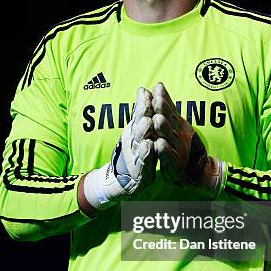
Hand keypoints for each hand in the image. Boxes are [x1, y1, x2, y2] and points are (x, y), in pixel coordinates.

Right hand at [81, 87, 156, 212]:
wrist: (120, 181)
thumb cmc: (133, 152)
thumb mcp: (136, 131)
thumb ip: (141, 112)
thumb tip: (144, 89)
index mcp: (134, 131)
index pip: (139, 115)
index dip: (142, 103)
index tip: (146, 91)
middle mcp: (133, 141)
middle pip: (138, 125)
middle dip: (142, 113)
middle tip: (148, 102)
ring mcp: (135, 156)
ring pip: (139, 141)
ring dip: (143, 131)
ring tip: (148, 121)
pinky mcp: (140, 172)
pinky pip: (144, 161)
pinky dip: (145, 153)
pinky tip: (149, 145)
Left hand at [151, 82, 223, 197]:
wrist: (191, 172)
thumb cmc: (178, 145)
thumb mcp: (174, 124)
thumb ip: (167, 106)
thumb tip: (157, 85)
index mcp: (177, 126)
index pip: (170, 110)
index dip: (165, 99)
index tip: (157, 87)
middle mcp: (179, 137)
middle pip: (171, 122)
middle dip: (164, 110)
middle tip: (157, 100)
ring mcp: (178, 151)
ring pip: (170, 139)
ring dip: (164, 129)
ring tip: (157, 120)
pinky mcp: (174, 167)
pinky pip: (168, 159)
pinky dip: (164, 152)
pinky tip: (158, 145)